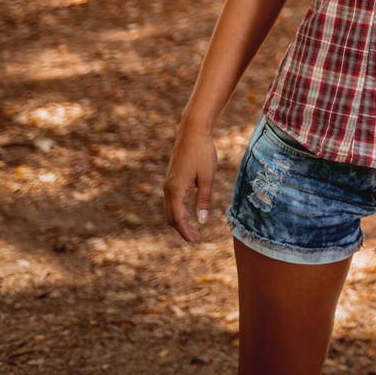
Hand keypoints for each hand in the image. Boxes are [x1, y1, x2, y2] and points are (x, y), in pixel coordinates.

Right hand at [164, 123, 217, 243]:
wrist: (192, 132)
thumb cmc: (202, 152)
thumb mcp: (207, 177)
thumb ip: (204, 199)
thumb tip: (202, 221)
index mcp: (176, 189)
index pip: (178, 218)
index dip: (187, 232)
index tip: (197, 242)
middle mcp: (168, 188)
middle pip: (172, 217)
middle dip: (183, 230)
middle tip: (197, 240)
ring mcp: (168, 184)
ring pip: (170, 210)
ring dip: (180, 222)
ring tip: (194, 231)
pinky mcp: (171, 179)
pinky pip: (172, 201)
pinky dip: (178, 212)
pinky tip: (188, 214)